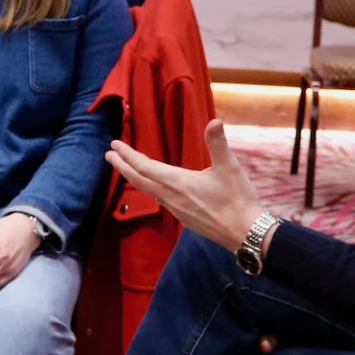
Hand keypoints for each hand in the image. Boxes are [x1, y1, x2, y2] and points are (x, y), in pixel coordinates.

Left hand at [105, 119, 263, 252]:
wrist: (245, 233)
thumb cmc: (238, 200)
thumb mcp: (230, 168)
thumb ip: (218, 144)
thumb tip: (214, 121)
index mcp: (178, 182)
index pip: (144, 167)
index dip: (127, 155)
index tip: (114, 146)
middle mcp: (171, 197)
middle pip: (139, 180)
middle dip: (122, 166)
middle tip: (109, 155)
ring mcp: (176, 209)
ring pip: (148, 191)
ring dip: (134, 177)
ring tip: (127, 168)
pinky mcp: (184, 217)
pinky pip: (159, 199)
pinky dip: (149, 188)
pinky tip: (154, 187)